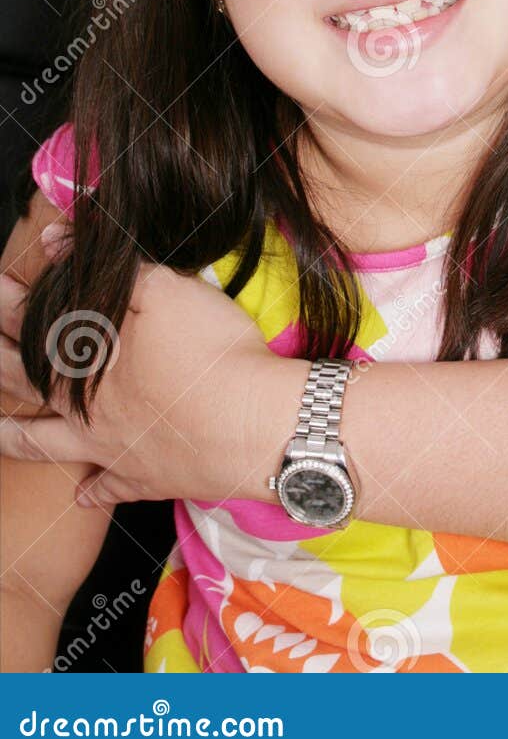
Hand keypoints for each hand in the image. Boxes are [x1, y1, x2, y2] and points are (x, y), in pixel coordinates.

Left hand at [0, 221, 280, 510]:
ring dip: (15, 436)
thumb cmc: (211, 353)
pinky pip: (108, 487)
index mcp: (86, 356)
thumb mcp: (166, 289)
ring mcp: (109, 446)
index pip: (34, 322)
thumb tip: (59, 244)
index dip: (11, 302)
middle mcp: (85, 404)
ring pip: (45, 443)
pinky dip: (92, 491)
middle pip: (24, 381)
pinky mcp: (143, 477)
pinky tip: (82, 495)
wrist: (253, 426)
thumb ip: (113, 269)